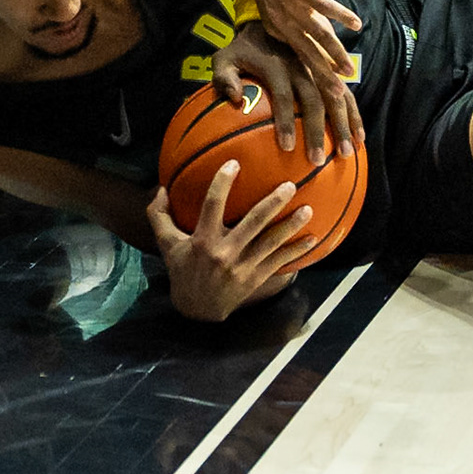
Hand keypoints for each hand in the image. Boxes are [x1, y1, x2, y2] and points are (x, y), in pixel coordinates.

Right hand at [149, 169, 314, 321]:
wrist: (196, 310)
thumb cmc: (183, 269)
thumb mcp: (167, 244)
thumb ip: (159, 216)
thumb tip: (160, 187)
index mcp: (203, 240)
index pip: (213, 205)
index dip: (223, 183)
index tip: (234, 163)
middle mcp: (224, 252)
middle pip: (253, 223)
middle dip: (273, 203)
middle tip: (290, 186)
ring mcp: (242, 267)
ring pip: (271, 243)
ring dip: (291, 226)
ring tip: (308, 210)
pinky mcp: (255, 279)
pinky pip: (279, 263)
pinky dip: (296, 252)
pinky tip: (313, 240)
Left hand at [213, 20, 362, 162]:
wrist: (269, 21)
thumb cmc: (242, 50)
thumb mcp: (224, 58)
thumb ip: (224, 77)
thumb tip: (235, 99)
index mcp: (277, 64)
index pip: (283, 95)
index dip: (285, 121)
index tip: (287, 147)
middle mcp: (303, 66)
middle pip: (314, 100)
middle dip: (317, 131)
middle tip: (317, 161)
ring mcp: (319, 69)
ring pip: (336, 98)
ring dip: (343, 126)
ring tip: (346, 154)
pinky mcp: (330, 73)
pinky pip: (346, 95)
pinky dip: (354, 116)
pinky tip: (360, 138)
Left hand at [246, 0, 359, 90]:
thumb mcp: (281, 8)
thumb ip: (298, 28)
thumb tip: (316, 47)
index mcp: (278, 30)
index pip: (301, 58)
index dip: (315, 77)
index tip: (329, 95)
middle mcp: (283, 21)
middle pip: (307, 53)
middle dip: (323, 76)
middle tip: (337, 97)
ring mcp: (290, 4)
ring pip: (316, 33)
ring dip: (334, 51)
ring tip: (348, 69)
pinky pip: (322, 4)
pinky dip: (340, 14)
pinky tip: (356, 24)